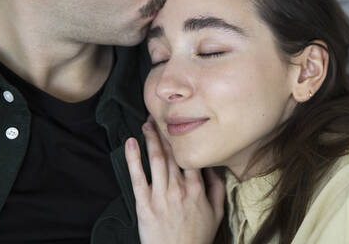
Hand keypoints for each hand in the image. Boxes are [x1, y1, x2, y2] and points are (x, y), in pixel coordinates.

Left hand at [125, 118, 224, 243]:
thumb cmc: (198, 237)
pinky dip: (133, 159)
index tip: (178, 125)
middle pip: (171, 154)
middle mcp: (179, 188)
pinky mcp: (144, 205)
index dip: (182, 138)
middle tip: (157, 117)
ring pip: (156, 160)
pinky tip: (130, 143)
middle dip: (164, 133)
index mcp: (197, 188)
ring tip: (146, 124)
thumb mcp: (217, 213)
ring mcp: (160, 196)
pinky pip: (138, 178)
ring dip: (150, 139)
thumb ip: (218, 188)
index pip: (189, 156)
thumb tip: (214, 167)